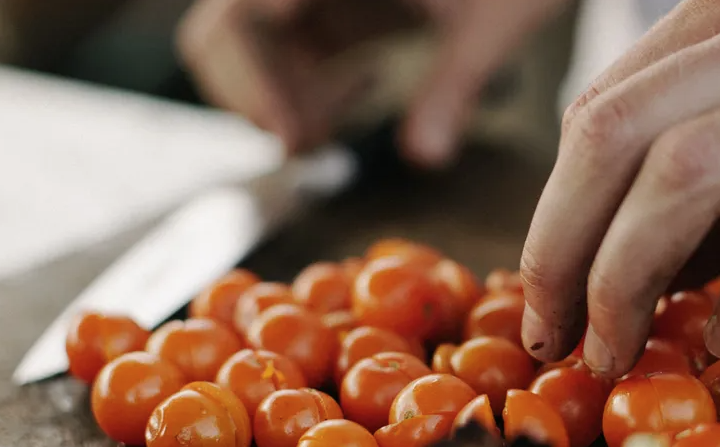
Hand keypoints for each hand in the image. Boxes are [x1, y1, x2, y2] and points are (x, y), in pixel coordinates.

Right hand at [177, 0, 568, 165]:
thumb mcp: (492, 20)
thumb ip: (454, 87)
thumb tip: (424, 156)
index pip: (245, 10)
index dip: (252, 73)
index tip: (293, 132)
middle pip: (227, 25)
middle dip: (257, 91)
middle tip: (307, 144)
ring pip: (242, 35)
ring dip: (274, 91)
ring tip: (329, 127)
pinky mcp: (326, 0)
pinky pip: (278, 38)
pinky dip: (298, 78)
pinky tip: (356, 89)